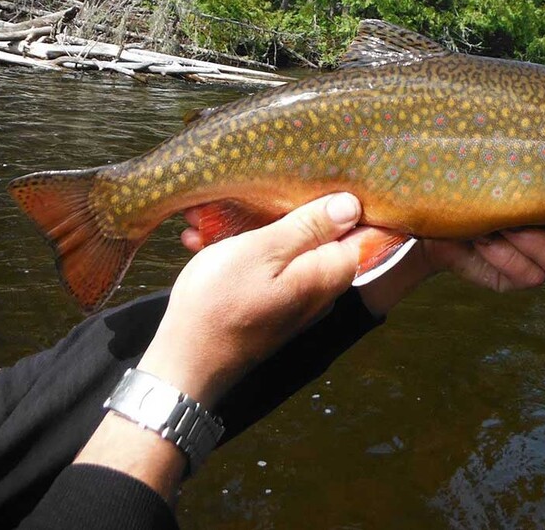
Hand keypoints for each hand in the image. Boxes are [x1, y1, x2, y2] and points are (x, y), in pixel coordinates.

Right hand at [74, 194, 364, 499]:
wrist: (185, 365)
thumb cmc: (219, 303)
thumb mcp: (261, 251)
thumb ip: (308, 227)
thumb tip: (352, 204)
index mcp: (329, 272)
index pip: (359, 227)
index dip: (337, 198)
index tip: (310, 179)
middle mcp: (322, 289)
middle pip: (318, 233)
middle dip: (280, 209)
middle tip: (240, 195)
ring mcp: (297, 300)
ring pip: (284, 247)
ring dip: (249, 227)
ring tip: (205, 218)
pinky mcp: (272, 306)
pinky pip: (265, 268)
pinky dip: (239, 251)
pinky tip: (203, 239)